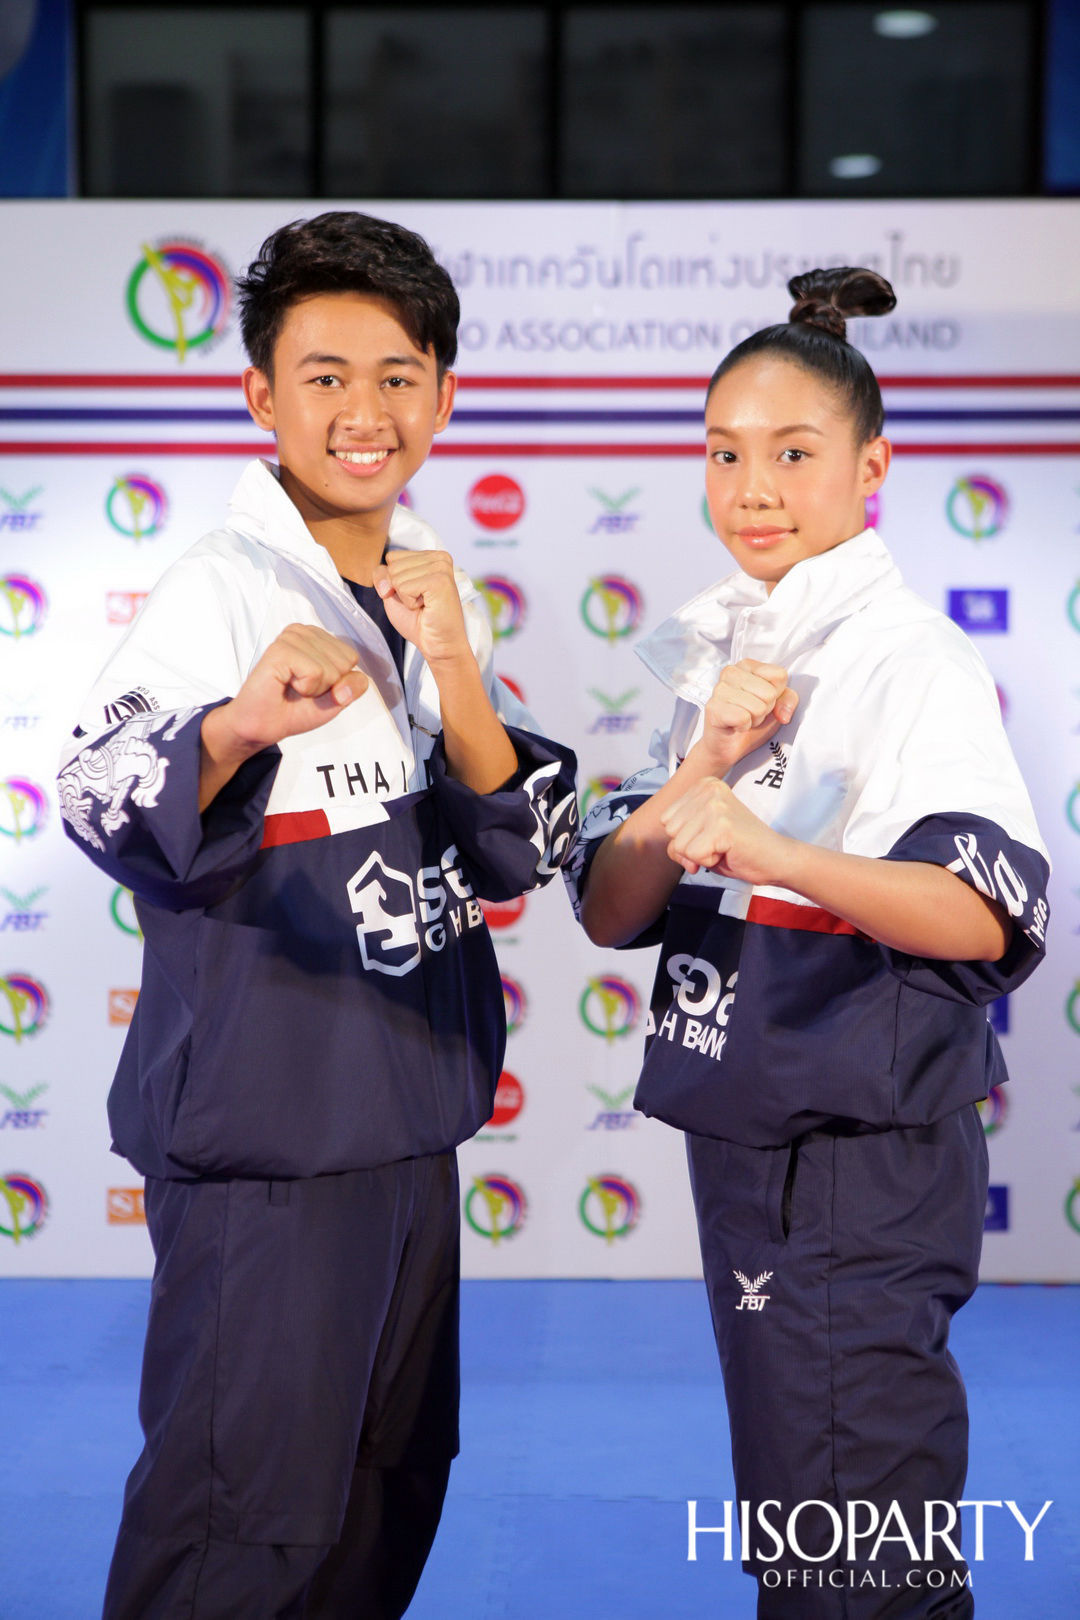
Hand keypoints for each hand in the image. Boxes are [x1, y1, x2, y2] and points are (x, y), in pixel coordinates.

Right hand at [213, 624, 367, 754]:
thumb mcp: (335, 700)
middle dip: (327, 685)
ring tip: (292, 688)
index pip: (351, 657)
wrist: (263, 726)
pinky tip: (286, 685)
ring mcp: (291, 638)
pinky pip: (315, 672)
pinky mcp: (281, 649)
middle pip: (345, 662)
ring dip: (314, 688)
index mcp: (317, 637)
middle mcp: (304, 632)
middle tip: (301, 689)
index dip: (337, 682)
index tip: (313, 687)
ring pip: (331, 668)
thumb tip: (354, 681)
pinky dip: (305, 688)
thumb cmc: (294, 709)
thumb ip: (353, 687)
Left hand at [373, 550, 470, 667]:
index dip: (394, 581)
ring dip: (406, 598)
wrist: (438, 644)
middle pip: (393, 566)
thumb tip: (385, 576)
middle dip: (399, 590)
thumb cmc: (418, 621)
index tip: (414, 594)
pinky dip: (410, 603)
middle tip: (420, 602)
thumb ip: (383, 575)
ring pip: (397, 576)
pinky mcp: (439, 580)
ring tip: (425, 605)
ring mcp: (441, 567)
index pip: (392, 557)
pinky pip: (404, 587)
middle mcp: (439, 557)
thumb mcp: (393, 592)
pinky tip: (427, 607)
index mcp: (430, 556)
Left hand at [660, 778, 789, 882]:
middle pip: (670, 831)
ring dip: (700, 855)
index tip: (712, 835)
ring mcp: (716, 806)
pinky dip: (709, 862)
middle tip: (718, 843)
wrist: (776, 858)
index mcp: (704, 785)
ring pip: (679, 844)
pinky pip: (693, 855)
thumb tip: (677, 853)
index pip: (666, 819)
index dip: (685, 837)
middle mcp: (709, 789)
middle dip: (690, 846)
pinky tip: (728, 852)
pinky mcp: (722, 826)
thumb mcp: (700, 837)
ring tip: (723, 846)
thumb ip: (678, 841)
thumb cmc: (738, 848)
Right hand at [697, 660, 797, 772]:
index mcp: (747, 665)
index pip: (779, 675)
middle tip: (750, 712)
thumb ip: (789, 700)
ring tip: (742, 718)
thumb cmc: (752, 719)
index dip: (777, 694)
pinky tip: (734, 725)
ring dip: (754, 719)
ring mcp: (720, 688)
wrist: (730, 745)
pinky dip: (743, 727)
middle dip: (764, 709)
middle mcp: (731, 672)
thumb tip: (783, 713)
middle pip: (770, 693)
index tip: (762, 700)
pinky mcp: (713, 707)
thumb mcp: (778, 705)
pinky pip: (743, 718)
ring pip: (758, 707)